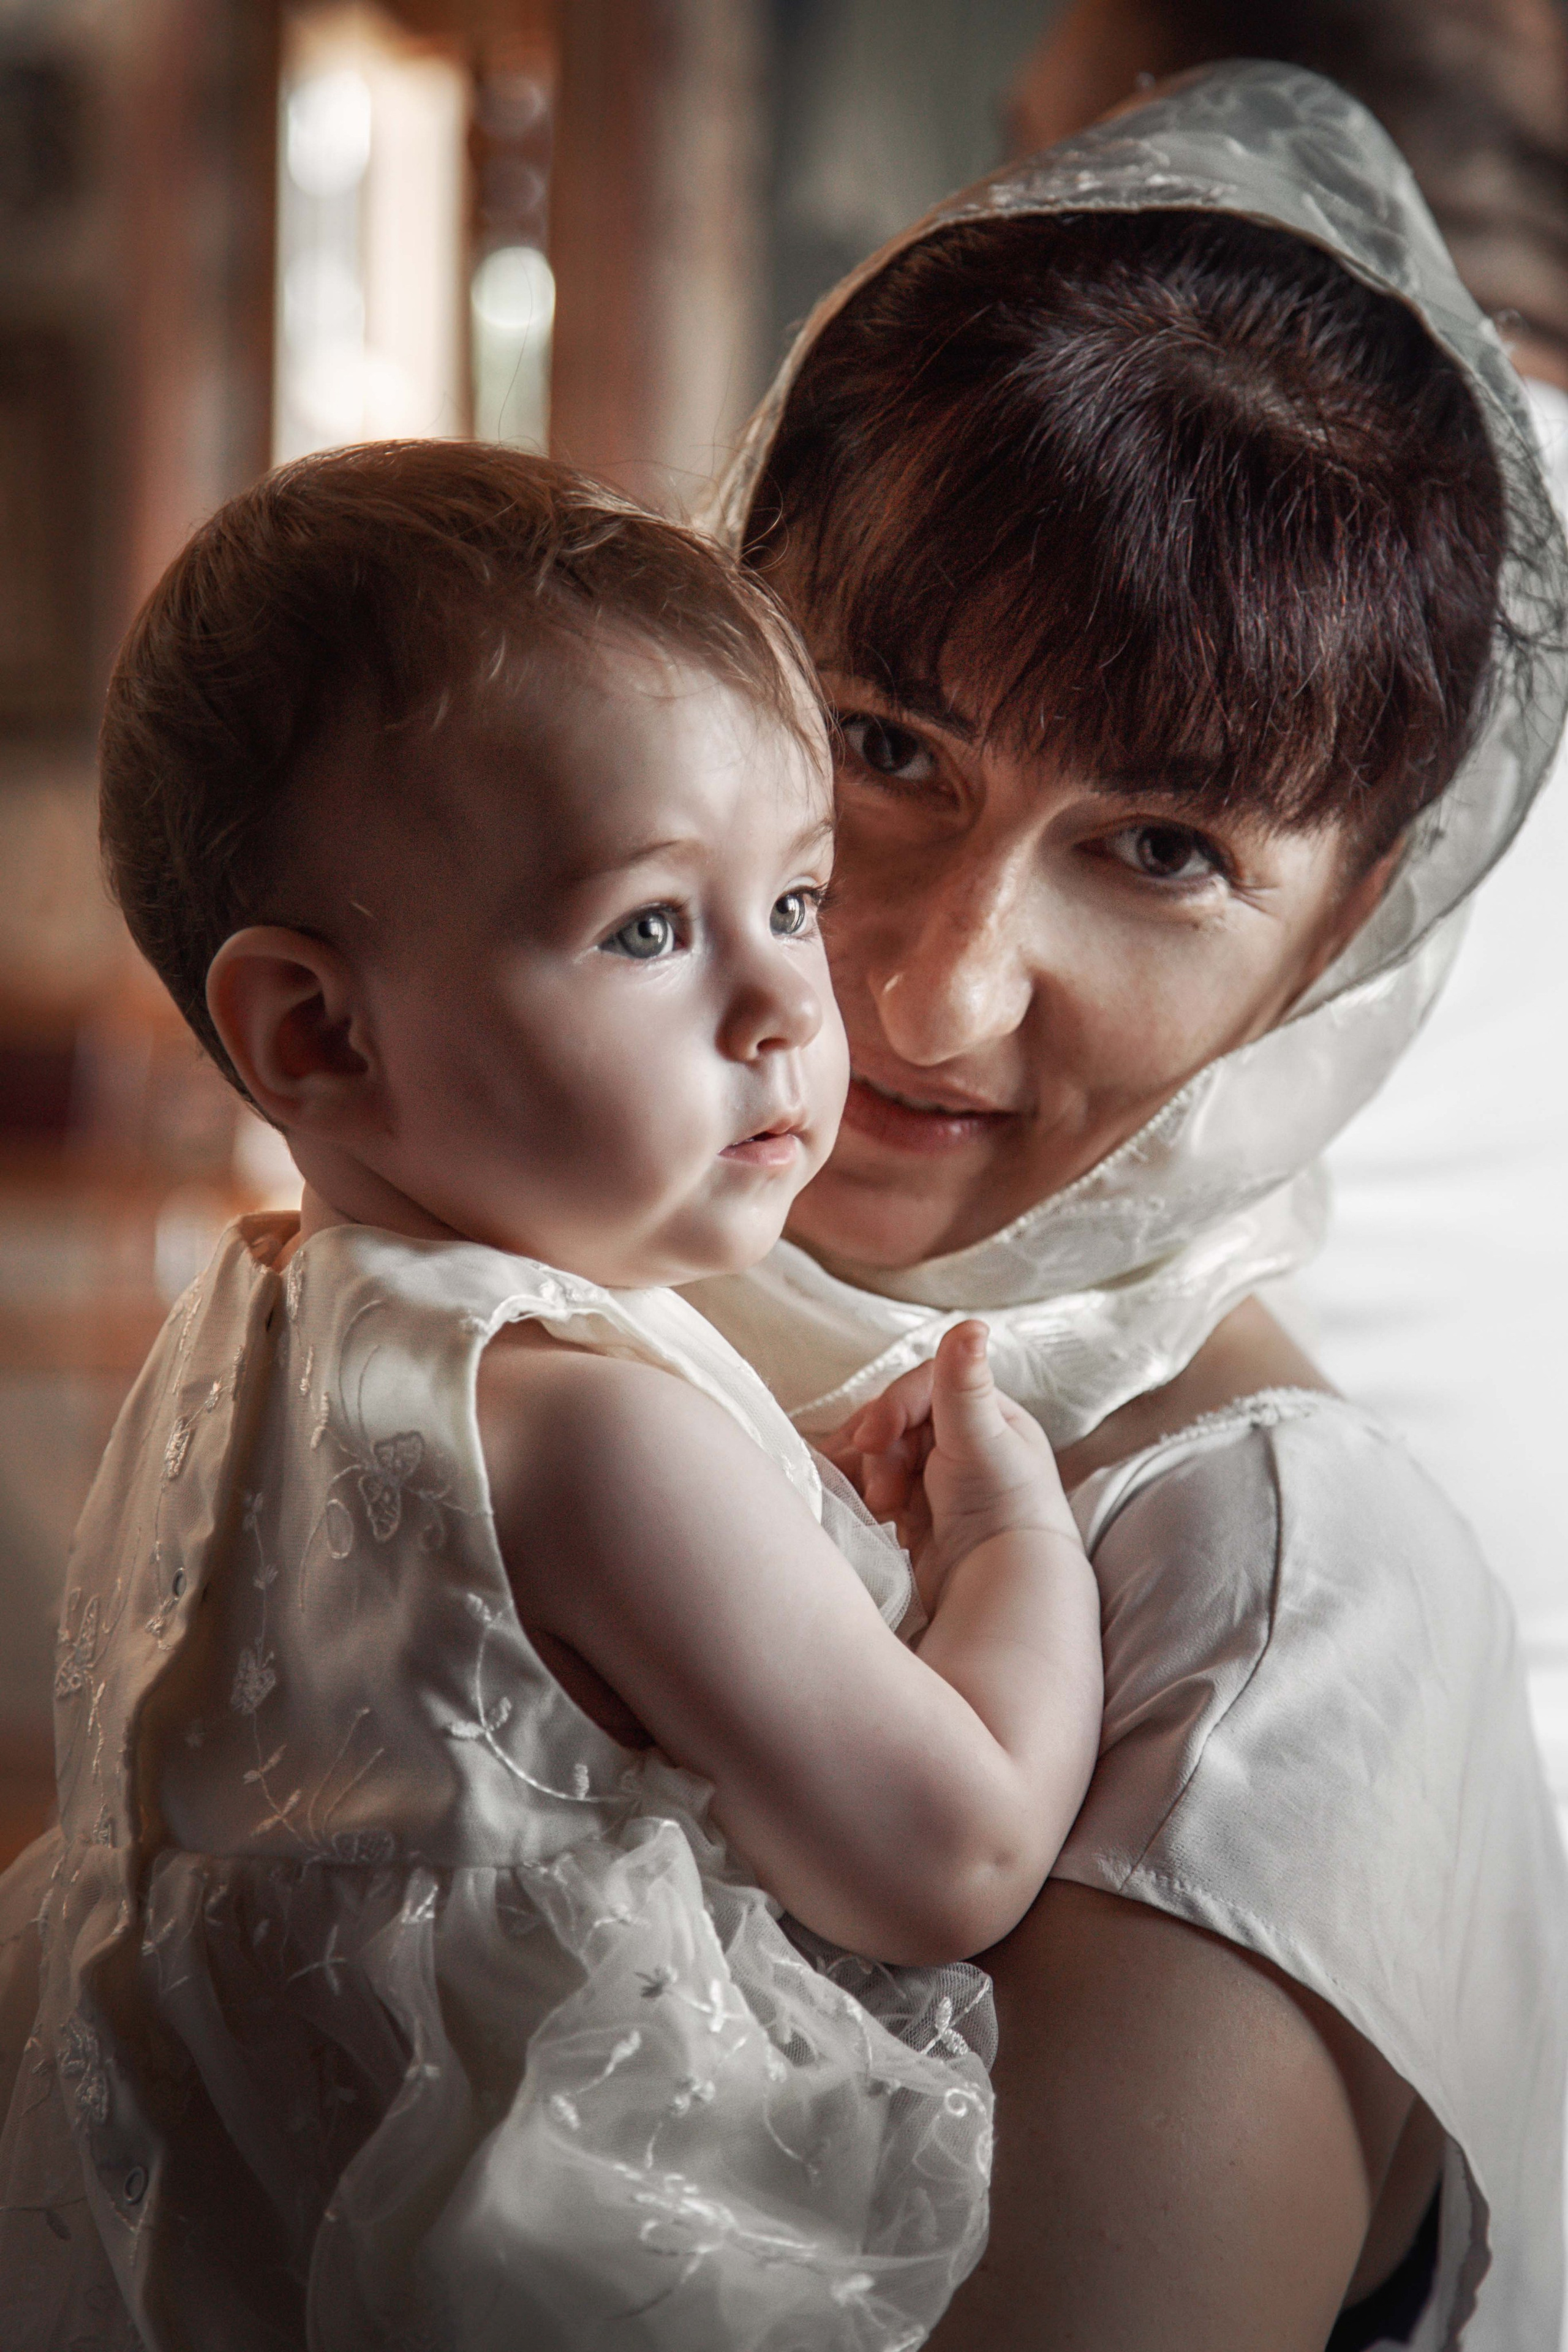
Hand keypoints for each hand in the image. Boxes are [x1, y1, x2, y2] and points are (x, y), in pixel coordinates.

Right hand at [843, 1324, 1075, 1614]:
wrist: (1004, 1589)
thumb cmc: (1003, 1509)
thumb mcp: (982, 1440)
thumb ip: (964, 1384)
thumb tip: (971, 1324)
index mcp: (984, 1413)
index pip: (921, 1389)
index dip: (890, 1409)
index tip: (871, 1442)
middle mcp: (961, 1439)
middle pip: (894, 1422)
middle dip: (877, 1451)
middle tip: (881, 1493)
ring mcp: (936, 1476)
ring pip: (879, 1455)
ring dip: (867, 1475)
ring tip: (873, 1508)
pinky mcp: (916, 1512)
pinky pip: (875, 1488)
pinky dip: (864, 1495)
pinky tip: (864, 1512)